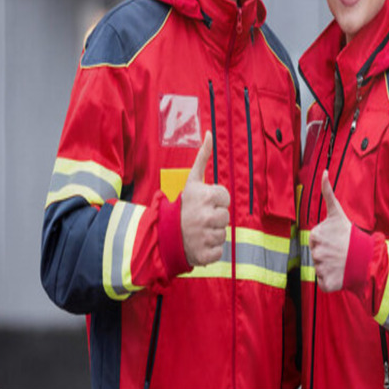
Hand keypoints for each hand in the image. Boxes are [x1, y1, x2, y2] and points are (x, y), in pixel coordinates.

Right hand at [180, 131, 229, 266]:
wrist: (162, 235)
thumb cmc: (181, 205)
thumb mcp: (192, 180)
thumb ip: (203, 157)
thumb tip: (210, 133)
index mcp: (207, 197)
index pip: (226, 199)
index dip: (215, 201)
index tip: (202, 203)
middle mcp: (206, 216)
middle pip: (226, 217)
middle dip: (214, 217)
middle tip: (198, 218)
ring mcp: (205, 236)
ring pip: (223, 234)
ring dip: (212, 233)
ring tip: (197, 230)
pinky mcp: (204, 255)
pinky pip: (218, 251)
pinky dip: (209, 250)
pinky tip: (197, 243)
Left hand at [309, 170, 351, 291]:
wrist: (367, 257)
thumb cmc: (350, 234)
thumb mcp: (337, 212)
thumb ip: (328, 192)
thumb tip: (325, 171)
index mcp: (315, 235)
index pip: (314, 240)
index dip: (325, 239)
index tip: (336, 238)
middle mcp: (316, 252)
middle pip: (316, 254)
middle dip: (326, 253)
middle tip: (339, 250)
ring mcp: (321, 268)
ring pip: (319, 268)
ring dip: (329, 266)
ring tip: (341, 261)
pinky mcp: (326, 283)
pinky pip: (323, 282)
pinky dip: (331, 280)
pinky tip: (340, 273)